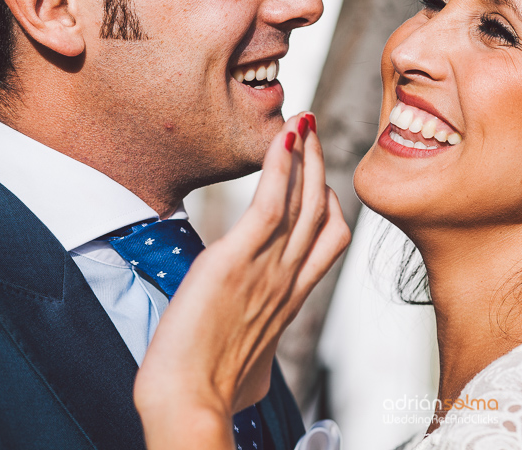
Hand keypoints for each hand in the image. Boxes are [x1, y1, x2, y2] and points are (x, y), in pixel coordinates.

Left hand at [134, 113, 350, 449]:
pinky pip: (270, 203)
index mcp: (293, 298)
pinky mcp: (236, 259)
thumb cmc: (213, 392)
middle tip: (313, 130)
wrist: (189, 402)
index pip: (332, 239)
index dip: (330, 203)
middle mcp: (290, 278)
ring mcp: (268, 267)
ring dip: (307, 154)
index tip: (317, 179)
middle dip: (321, 164)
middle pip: (323, 208)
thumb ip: (260, 358)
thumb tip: (256, 377)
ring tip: (303, 119)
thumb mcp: (253, 370)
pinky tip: (283, 138)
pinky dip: (280, 167)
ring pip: (304, 199)